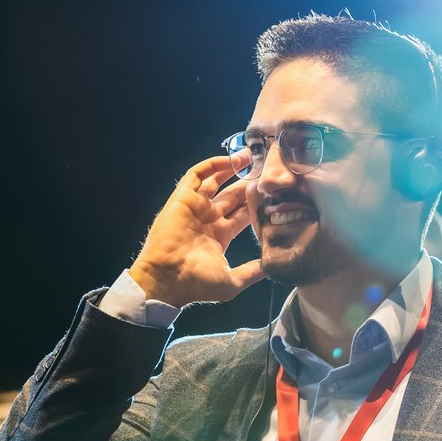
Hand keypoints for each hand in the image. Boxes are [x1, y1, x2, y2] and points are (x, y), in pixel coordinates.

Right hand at [127, 156, 263, 307]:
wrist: (167, 279)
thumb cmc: (196, 284)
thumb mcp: (232, 282)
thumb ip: (252, 272)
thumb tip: (272, 265)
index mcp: (220, 236)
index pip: (243, 214)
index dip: (257, 202)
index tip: (274, 193)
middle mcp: (208, 219)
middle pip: (232, 195)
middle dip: (248, 182)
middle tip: (266, 170)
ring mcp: (195, 207)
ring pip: (216, 180)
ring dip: (232, 168)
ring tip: (251, 156)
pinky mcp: (183, 198)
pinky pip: (197, 174)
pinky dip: (213, 165)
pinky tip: (231, 159)